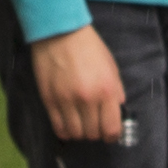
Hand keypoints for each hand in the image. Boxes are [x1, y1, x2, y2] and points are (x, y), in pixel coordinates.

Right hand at [31, 22, 128, 144]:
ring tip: (80, 124)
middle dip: (95, 133)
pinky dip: (64, 131)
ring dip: (79, 133)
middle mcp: (87, 98)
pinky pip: (58, 127)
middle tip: (94, 125)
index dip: (112, 135)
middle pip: (92, 134)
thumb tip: (118, 109)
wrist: (60, 32)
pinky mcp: (49, 99)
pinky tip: (67, 125)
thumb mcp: (111, 65)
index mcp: (106, 90)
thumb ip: (116, 90)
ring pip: (75, 133)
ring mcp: (66, 100)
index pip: (111, 128)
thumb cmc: (88, 47)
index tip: (110, 133)